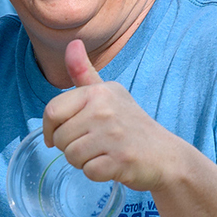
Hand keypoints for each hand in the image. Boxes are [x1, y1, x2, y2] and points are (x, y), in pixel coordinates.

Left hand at [42, 39, 190, 191]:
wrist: (166, 155)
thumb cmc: (131, 125)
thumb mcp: (108, 95)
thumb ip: (84, 73)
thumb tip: (72, 43)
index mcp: (98, 92)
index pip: (52, 111)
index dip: (50, 129)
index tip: (57, 137)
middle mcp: (105, 110)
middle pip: (60, 138)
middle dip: (70, 148)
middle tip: (93, 146)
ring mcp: (114, 135)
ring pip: (72, 157)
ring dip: (83, 162)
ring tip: (103, 154)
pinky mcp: (122, 160)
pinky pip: (89, 172)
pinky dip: (97, 174)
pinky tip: (112, 165)